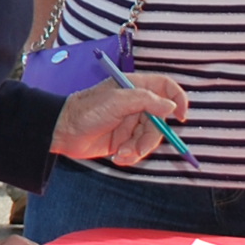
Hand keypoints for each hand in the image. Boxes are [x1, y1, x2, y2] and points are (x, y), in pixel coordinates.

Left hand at [52, 75, 187, 166]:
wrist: (62, 132)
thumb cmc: (86, 110)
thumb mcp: (116, 101)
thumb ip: (145, 101)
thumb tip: (171, 106)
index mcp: (134, 87)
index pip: (165, 87)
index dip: (177, 98)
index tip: (181, 115)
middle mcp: (135, 104)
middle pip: (160, 120)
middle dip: (152, 136)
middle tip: (140, 146)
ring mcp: (130, 123)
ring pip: (151, 138)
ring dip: (139, 149)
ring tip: (122, 154)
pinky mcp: (124, 140)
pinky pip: (139, 150)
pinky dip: (131, 156)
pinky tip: (118, 157)